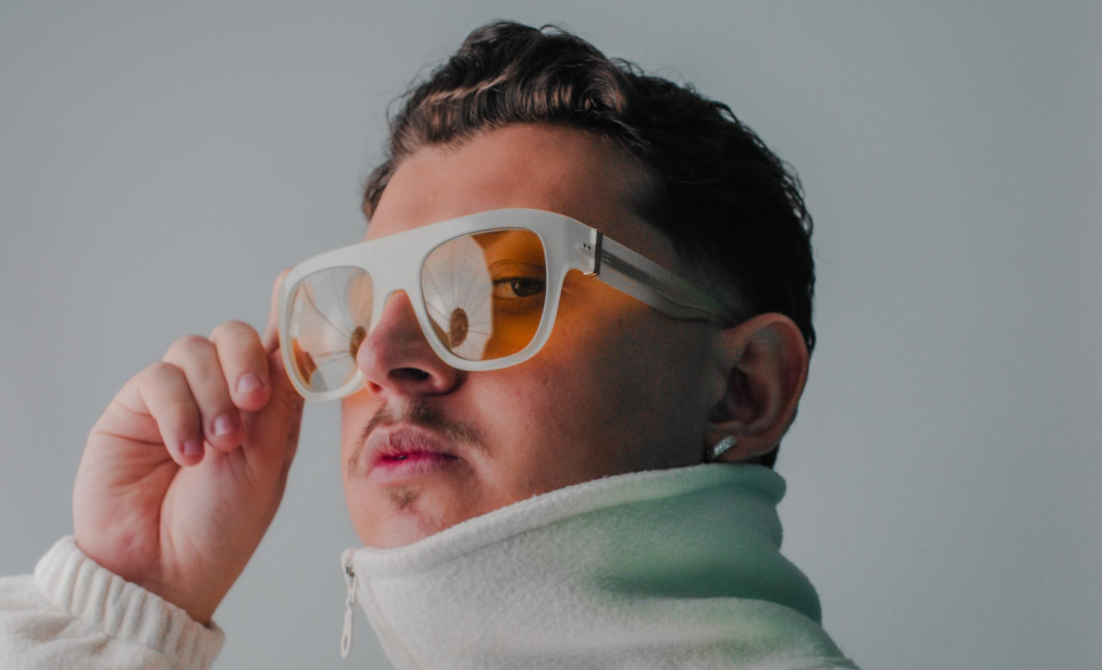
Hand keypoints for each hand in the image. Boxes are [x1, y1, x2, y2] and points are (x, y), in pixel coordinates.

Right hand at [72, 268, 304, 625]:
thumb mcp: (267, 460)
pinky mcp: (134, 408)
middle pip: (234, 335)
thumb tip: (299, 335)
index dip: (288, 312)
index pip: (275, 347)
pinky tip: (185, 453)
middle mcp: (221, 395)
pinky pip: (158, 379)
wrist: (161, 571)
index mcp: (265, 409)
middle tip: (251, 401)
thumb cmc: (222, 526)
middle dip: (245, 359)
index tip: (297, 277)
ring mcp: (177, 399)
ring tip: (217, 447)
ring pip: (195, 351)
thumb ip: (280, 394)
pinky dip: (178, 411)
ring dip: (212, 395)